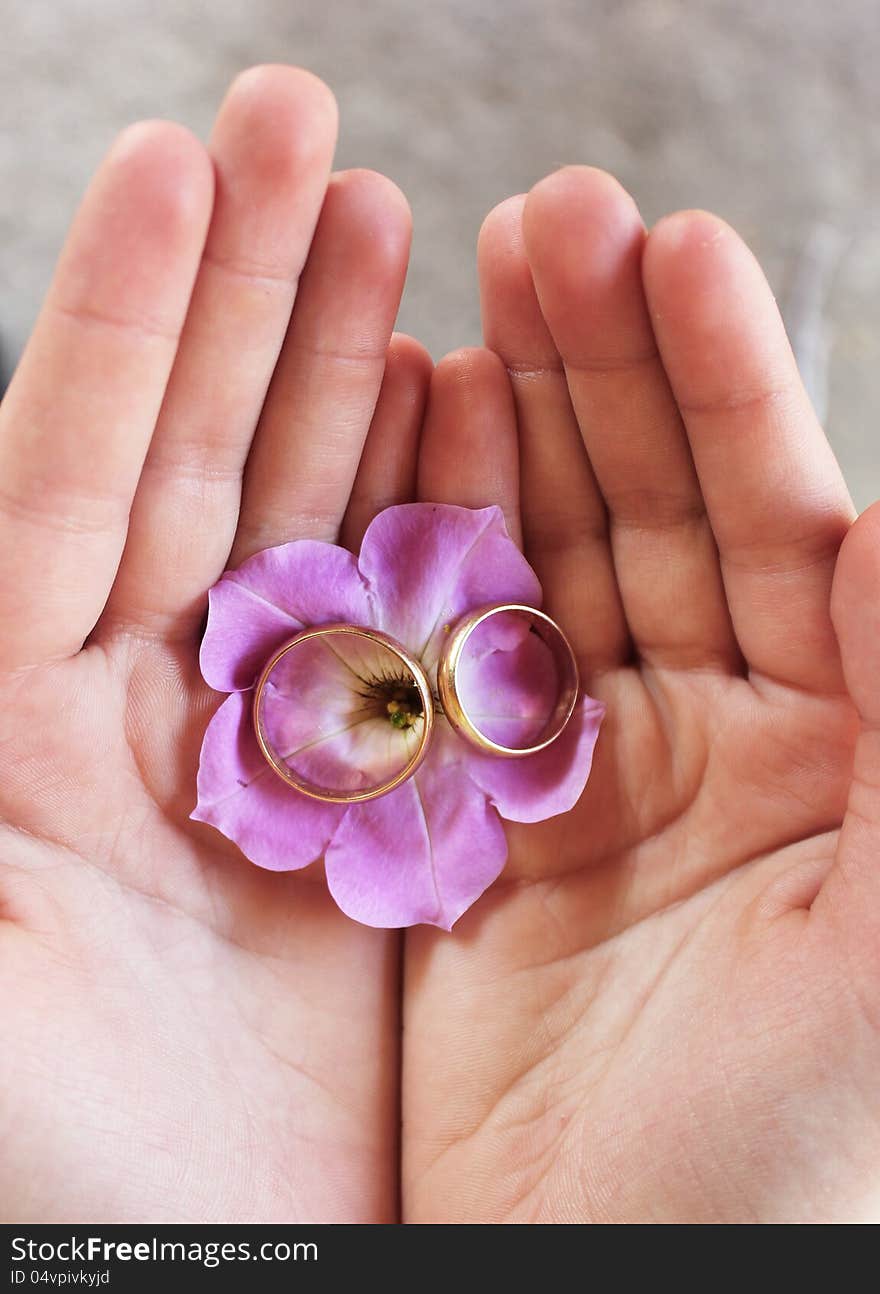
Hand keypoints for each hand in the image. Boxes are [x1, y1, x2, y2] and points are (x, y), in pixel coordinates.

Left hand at [0, 66, 427, 1222]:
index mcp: (22, 726)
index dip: (130, 319)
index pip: (70, 474)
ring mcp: (271, 740)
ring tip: (393, 227)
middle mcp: (146, 709)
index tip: (186, 164)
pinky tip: (461, 403)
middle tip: (308, 133)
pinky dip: (439, 506)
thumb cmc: (62, 1182)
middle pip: (197, 457)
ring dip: (349, 369)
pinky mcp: (379, 794)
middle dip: (253, 293)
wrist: (227, 1272)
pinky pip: (412, 621)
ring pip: (311, 513)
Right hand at [404, 167, 879, 1221]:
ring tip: (472, 285)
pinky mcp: (470, 820)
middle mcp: (712, 736)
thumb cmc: (788, 1168)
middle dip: (609, 366)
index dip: (726, 385)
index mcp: (837, 743)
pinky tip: (409, 440)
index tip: (671, 248)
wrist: (609, 1293)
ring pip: (547, 559)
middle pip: (659, 510)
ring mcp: (580, 770)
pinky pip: (447, 656)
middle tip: (548, 220)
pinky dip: (425, 548)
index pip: (787, 523)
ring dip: (515, 426)